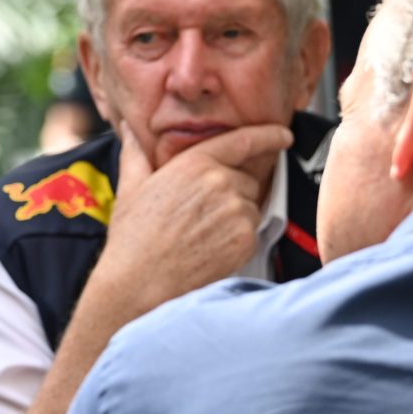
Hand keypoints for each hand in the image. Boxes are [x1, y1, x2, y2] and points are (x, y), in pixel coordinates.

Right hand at [89, 122, 291, 314]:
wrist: (141, 281)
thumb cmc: (133, 237)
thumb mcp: (130, 187)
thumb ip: (136, 154)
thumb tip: (130, 132)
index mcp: (194, 163)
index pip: (243, 141)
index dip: (268, 135)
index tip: (282, 135)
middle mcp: (221, 182)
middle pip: (246, 179)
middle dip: (232, 191)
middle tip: (202, 213)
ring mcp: (236, 211)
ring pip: (249, 206)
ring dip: (234, 215)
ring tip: (201, 233)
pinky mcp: (246, 239)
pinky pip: (251, 230)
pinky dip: (236, 237)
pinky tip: (209, 247)